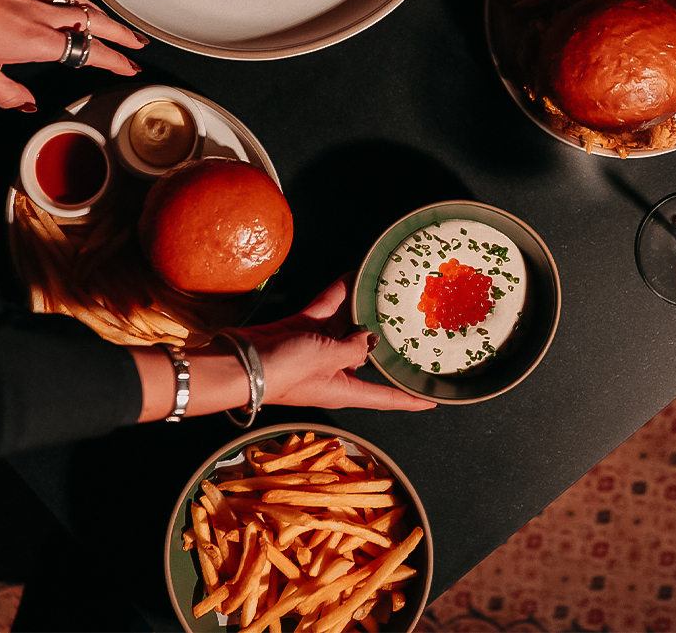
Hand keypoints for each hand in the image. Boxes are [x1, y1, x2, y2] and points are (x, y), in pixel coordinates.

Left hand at [0, 0, 145, 109]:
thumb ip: (7, 94)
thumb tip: (27, 106)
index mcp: (38, 41)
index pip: (89, 51)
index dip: (114, 60)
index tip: (131, 68)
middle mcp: (42, 16)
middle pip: (95, 22)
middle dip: (121, 33)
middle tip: (140, 44)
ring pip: (81, 5)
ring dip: (104, 17)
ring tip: (117, 26)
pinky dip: (80, 3)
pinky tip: (78, 6)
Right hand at [244, 274, 435, 411]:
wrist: (241, 361)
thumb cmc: (286, 371)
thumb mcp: (329, 358)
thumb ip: (354, 347)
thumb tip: (367, 339)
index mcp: (345, 389)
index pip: (386, 398)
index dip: (411, 398)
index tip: (434, 399)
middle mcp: (333, 371)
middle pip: (368, 356)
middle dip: (386, 339)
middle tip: (410, 322)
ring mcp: (317, 350)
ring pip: (347, 327)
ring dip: (362, 309)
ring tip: (384, 289)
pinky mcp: (301, 331)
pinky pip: (326, 311)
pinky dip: (338, 295)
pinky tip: (352, 277)